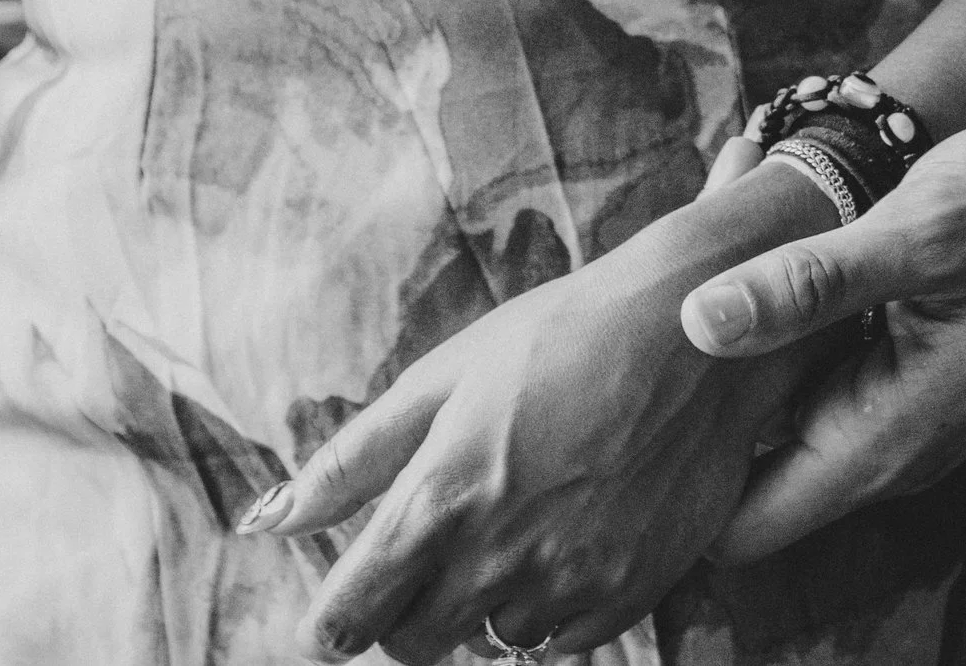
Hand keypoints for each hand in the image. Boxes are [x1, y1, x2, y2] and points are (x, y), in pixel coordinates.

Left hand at [245, 170, 835, 661]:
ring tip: (518, 514)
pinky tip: (569, 527)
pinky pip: (560, 639)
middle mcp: (500, 555)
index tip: (333, 610)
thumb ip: (352, 459)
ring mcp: (569, 584)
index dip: (332, 618)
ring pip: (490, 641)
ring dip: (484, 600)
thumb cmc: (561, 334)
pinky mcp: (627, 597)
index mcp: (442, 495)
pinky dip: (550, 601)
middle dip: (405, 607)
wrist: (699, 330)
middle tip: (433, 542)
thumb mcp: (446, 374)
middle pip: (412, 644)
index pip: (350, 615)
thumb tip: (266, 520)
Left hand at [678, 112, 965, 560]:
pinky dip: (785, 296)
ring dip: (740, 322)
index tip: (625, 399)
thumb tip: (697, 321)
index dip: (675, 482)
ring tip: (711, 200)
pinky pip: (822, 354)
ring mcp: (905, 400)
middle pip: (752, 455)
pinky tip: (763, 203)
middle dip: (695, 380)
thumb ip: (812, 282)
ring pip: (785, 395)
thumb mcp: (923, 230)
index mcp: (885, 435)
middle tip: (656, 267)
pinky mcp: (914, 356)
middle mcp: (890, 439)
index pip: (742, 526)